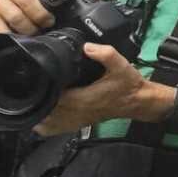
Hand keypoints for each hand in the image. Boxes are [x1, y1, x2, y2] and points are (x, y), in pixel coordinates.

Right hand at [0, 0, 67, 35]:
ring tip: (33, 32)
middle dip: (40, 14)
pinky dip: (10, 33)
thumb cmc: (33, 6)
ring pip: (15, 16)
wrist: (12, 9)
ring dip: (27, 27)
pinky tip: (17, 36)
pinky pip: (1, 29)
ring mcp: (1, 2)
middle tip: (48, 22)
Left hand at [35, 44, 162, 136]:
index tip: (44, 78)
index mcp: (83, 98)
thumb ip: (106, 54)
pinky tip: (44, 114)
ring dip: (41, 111)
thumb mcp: (121, 65)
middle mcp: (77, 112)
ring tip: (40, 98)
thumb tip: (86, 47)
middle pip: (46, 109)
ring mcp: (76, 120)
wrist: (137, 101)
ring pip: (47, 121)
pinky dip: (43, 124)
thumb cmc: (128, 84)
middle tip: (40, 85)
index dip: (45, 88)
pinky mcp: (78, 124)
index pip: (53, 97)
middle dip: (41, 97)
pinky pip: (53, 129)